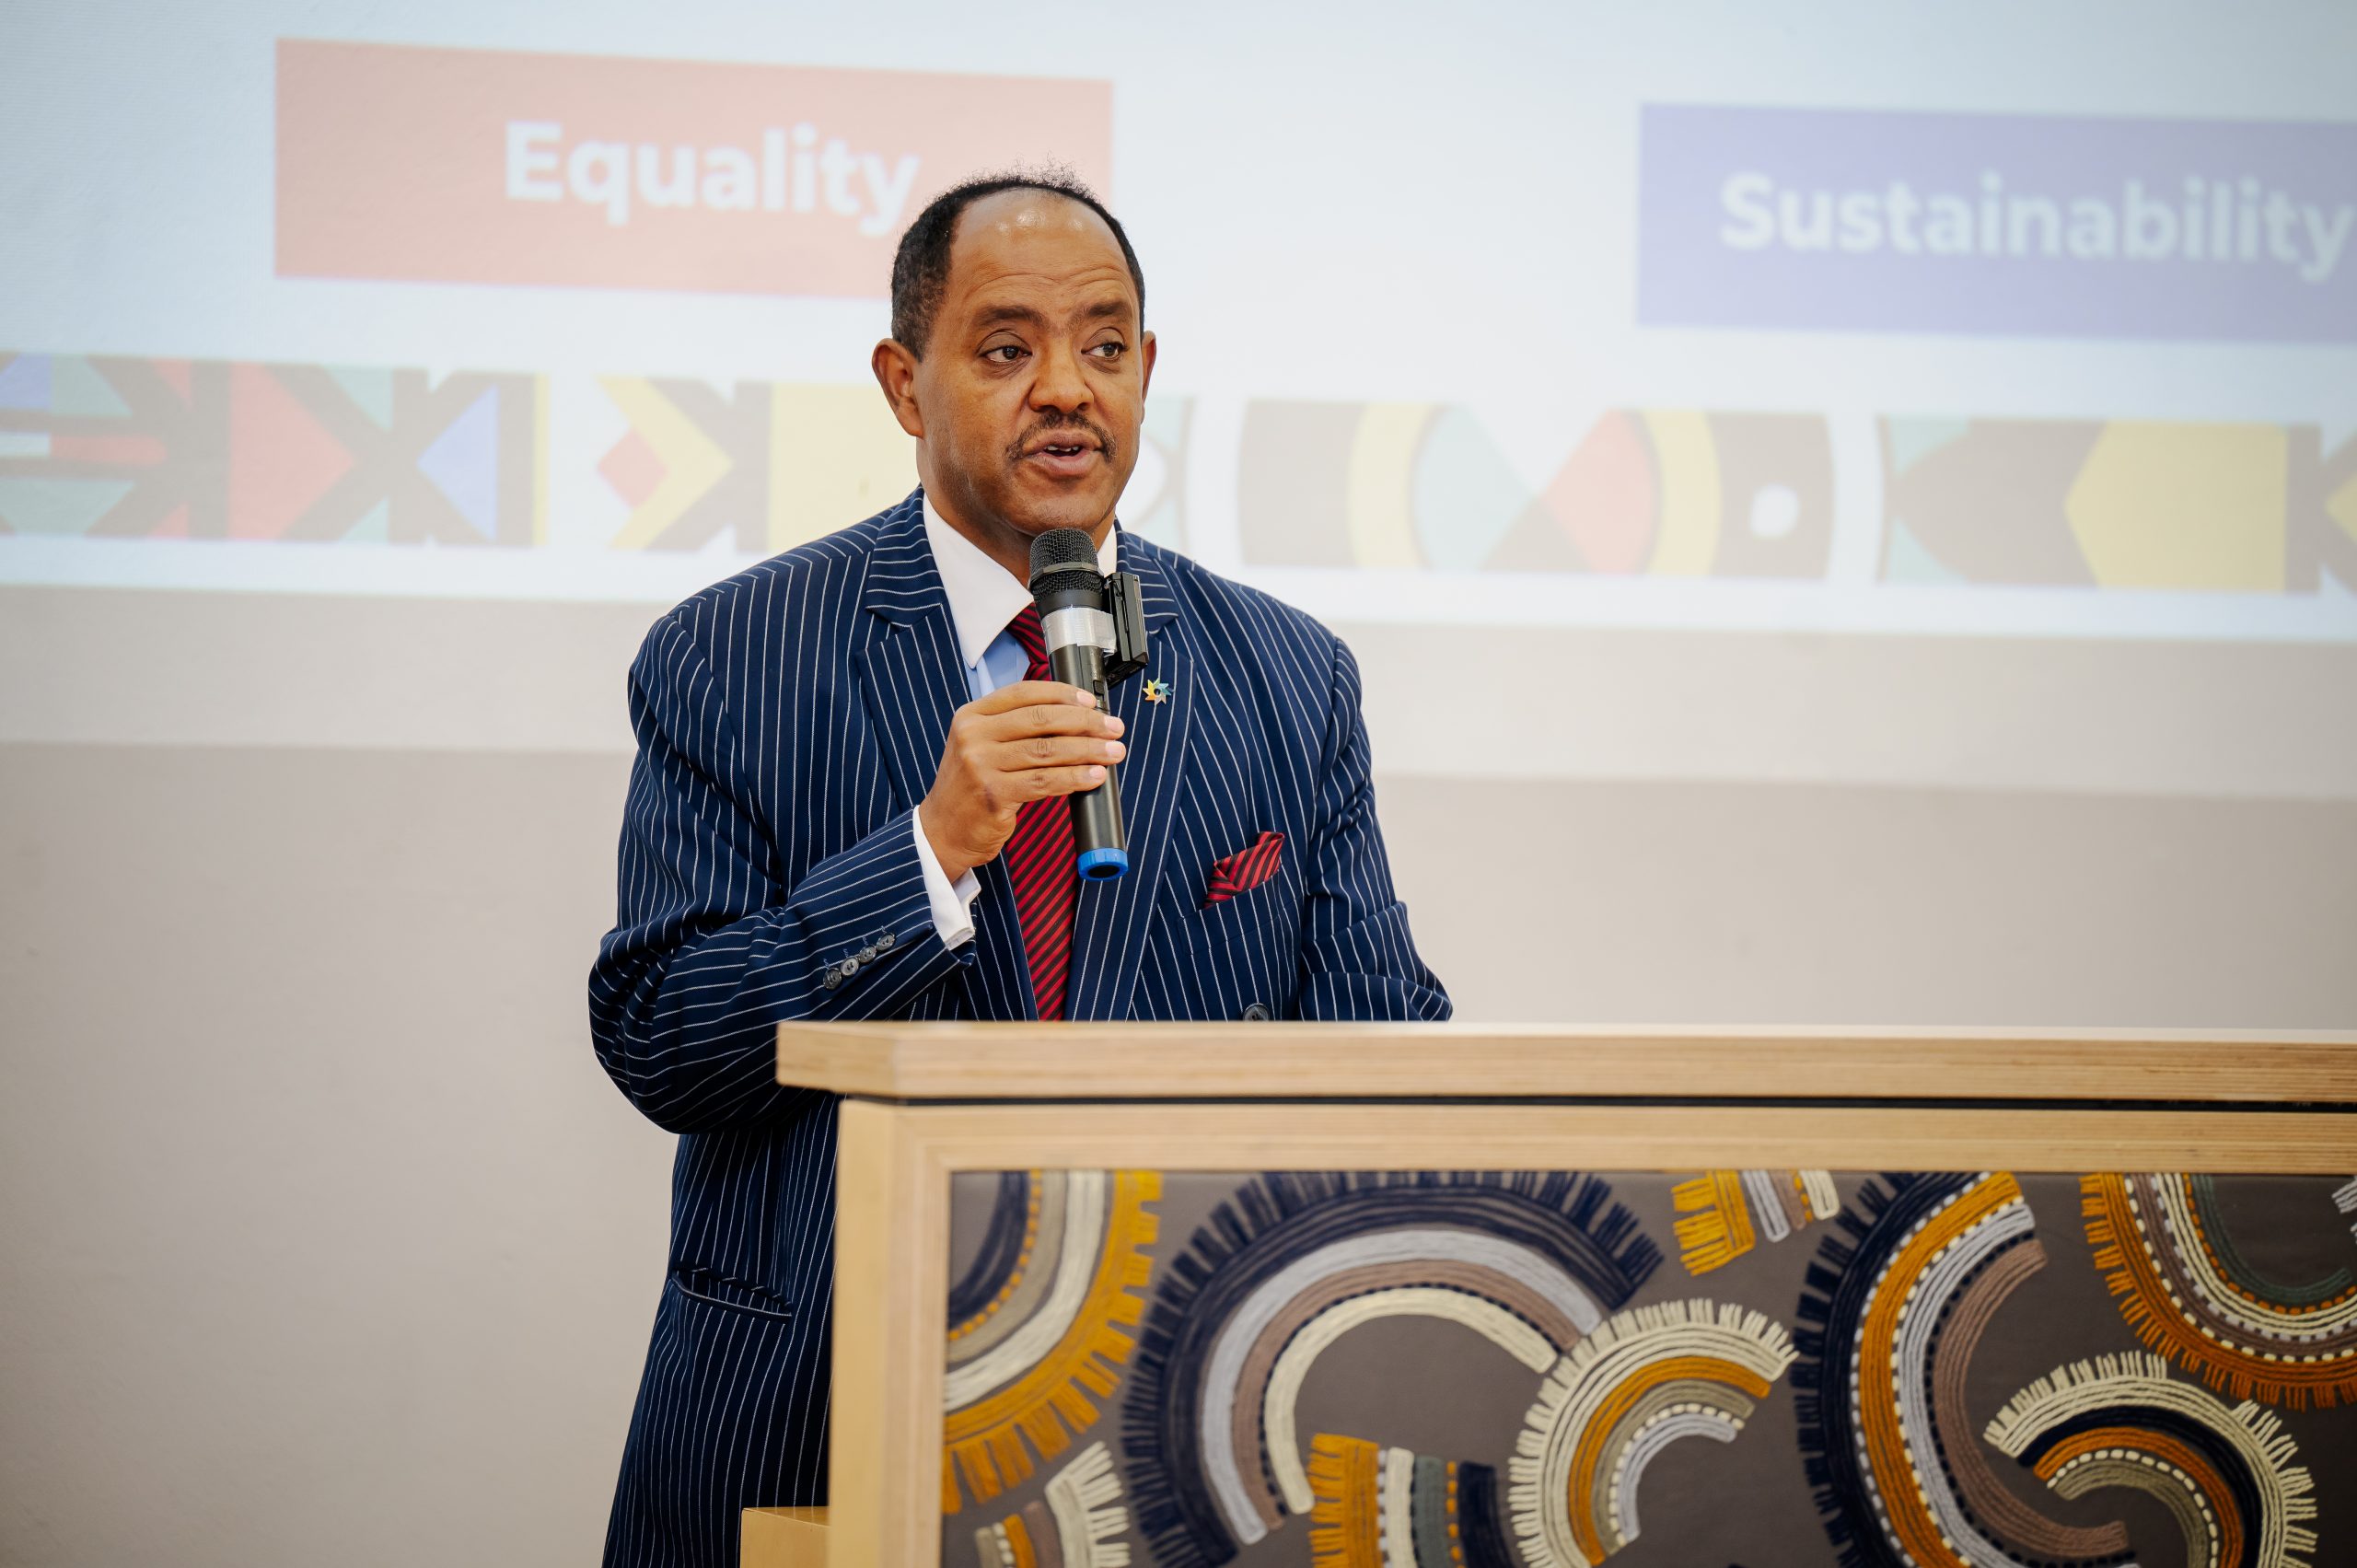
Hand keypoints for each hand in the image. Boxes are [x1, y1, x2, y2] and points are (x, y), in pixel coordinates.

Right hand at [919, 681, 1126, 881]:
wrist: (942, 830)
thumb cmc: (971, 787)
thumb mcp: (982, 746)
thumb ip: (1016, 729)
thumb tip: (1076, 718)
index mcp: (972, 715)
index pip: (1025, 693)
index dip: (1063, 694)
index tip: (1091, 702)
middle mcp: (973, 735)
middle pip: (1041, 719)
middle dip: (1085, 722)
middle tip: (1113, 727)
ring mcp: (980, 764)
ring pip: (1047, 750)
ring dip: (1088, 750)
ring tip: (1113, 751)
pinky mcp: (993, 794)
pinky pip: (1044, 782)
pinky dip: (1075, 778)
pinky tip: (1094, 776)